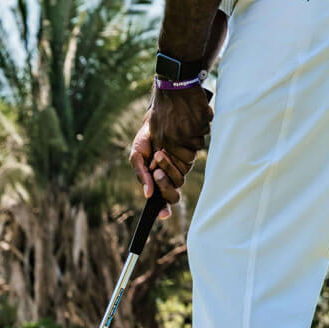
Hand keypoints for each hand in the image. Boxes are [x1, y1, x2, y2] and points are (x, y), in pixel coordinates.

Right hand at [129, 86, 212, 211]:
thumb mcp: (137, 153)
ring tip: (159, 154)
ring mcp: (182, 165)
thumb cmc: (147, 134)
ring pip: (180, 179)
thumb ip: (141, 174)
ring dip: (168, 169)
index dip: (162, 208)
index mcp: (158, 177)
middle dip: (164, 184)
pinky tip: (165, 149)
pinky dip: (175, 160)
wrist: (159, 113)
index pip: (163, 198)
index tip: (163, 214)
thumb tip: (148, 194)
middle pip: (173, 192)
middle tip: (156, 171)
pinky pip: (187, 164)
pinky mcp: (192, 153)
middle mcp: (172, 173)